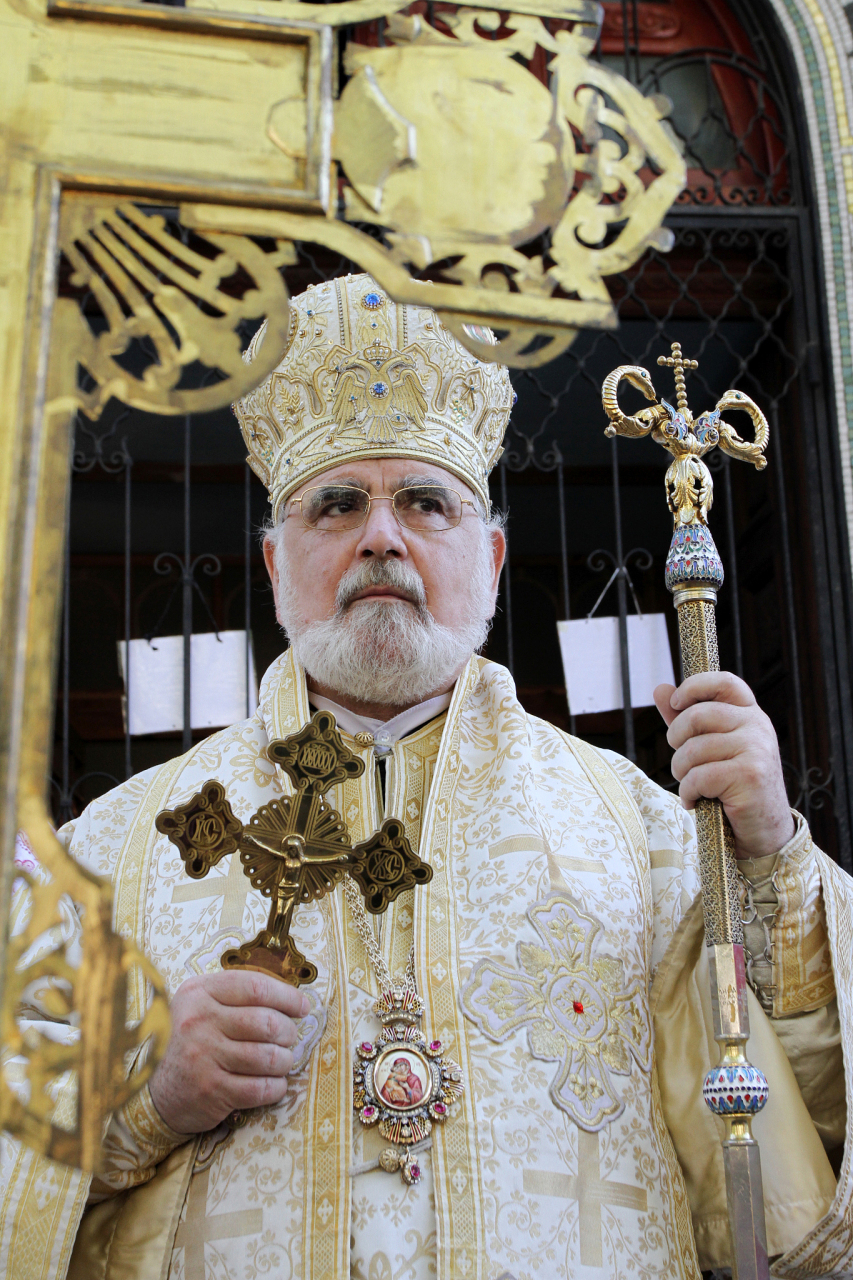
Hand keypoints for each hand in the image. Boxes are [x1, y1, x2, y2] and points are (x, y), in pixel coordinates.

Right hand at [149, 970, 309, 1133]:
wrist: (154, 1090)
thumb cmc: (188, 1041)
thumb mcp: (200, 1005)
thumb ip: (236, 995)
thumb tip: (290, 997)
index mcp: (200, 993)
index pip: (256, 988)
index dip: (287, 997)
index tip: (302, 1007)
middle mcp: (200, 1022)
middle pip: (267, 1022)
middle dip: (288, 1032)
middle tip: (288, 1038)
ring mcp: (205, 1057)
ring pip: (269, 1056)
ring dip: (285, 1061)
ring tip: (281, 1062)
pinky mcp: (212, 1091)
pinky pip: (261, 1088)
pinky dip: (277, 1087)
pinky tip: (274, 1084)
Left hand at [654, 671, 794, 859]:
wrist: (764, 832)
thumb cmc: (732, 787)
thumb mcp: (710, 748)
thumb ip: (686, 718)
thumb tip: (660, 688)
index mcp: (750, 714)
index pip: (724, 682)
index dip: (694, 687)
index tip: (677, 704)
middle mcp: (758, 726)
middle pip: (696, 716)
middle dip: (676, 741)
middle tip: (683, 763)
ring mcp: (756, 749)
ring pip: (693, 749)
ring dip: (681, 773)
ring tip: (692, 786)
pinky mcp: (750, 775)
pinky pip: (699, 776)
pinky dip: (689, 793)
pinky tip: (696, 802)